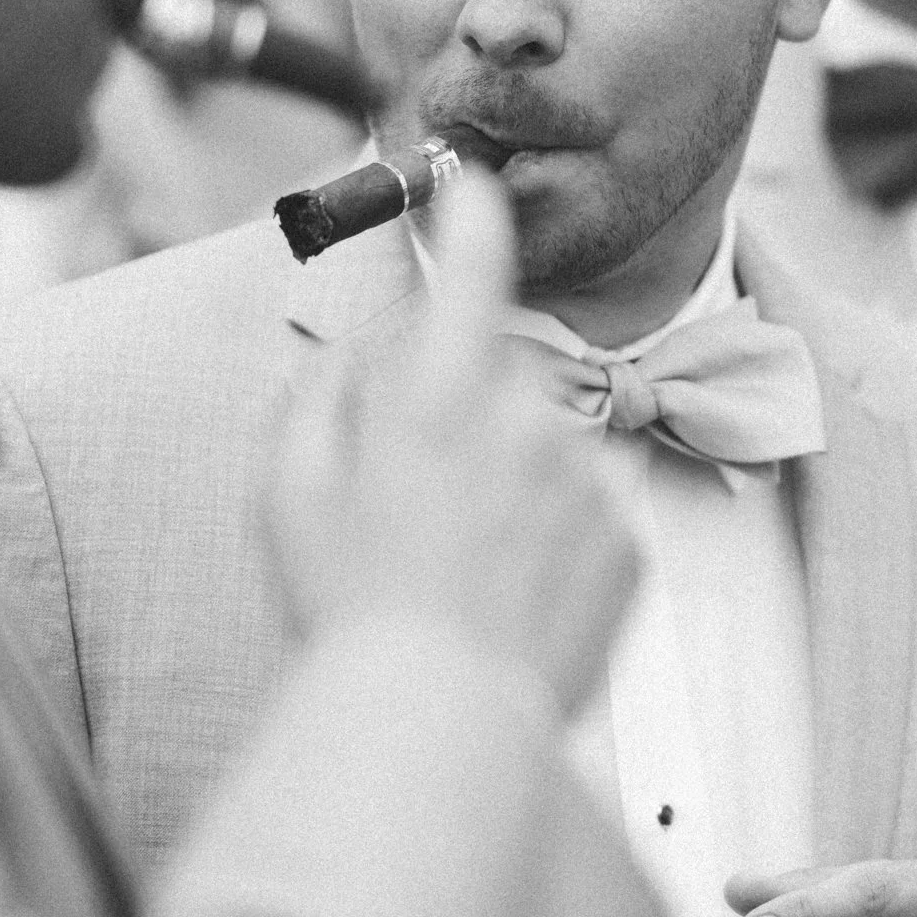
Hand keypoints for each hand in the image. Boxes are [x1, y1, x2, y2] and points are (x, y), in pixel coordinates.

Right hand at [268, 168, 638, 713]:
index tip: (474, 189)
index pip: (477, 269)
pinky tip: (510, 596)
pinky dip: (554, 545)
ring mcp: (590, 483)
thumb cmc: (349, 608)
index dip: (476, 217)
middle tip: (418, 507)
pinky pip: (588, 515)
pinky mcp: (630, 541)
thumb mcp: (286, 485)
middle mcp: (529, 423)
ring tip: (464, 571)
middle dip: (467, 420)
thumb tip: (370, 341)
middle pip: (503, 384)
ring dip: (514, 490)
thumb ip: (327, 387)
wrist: (438, 727)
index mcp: (440, 397)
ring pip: (550, 454)